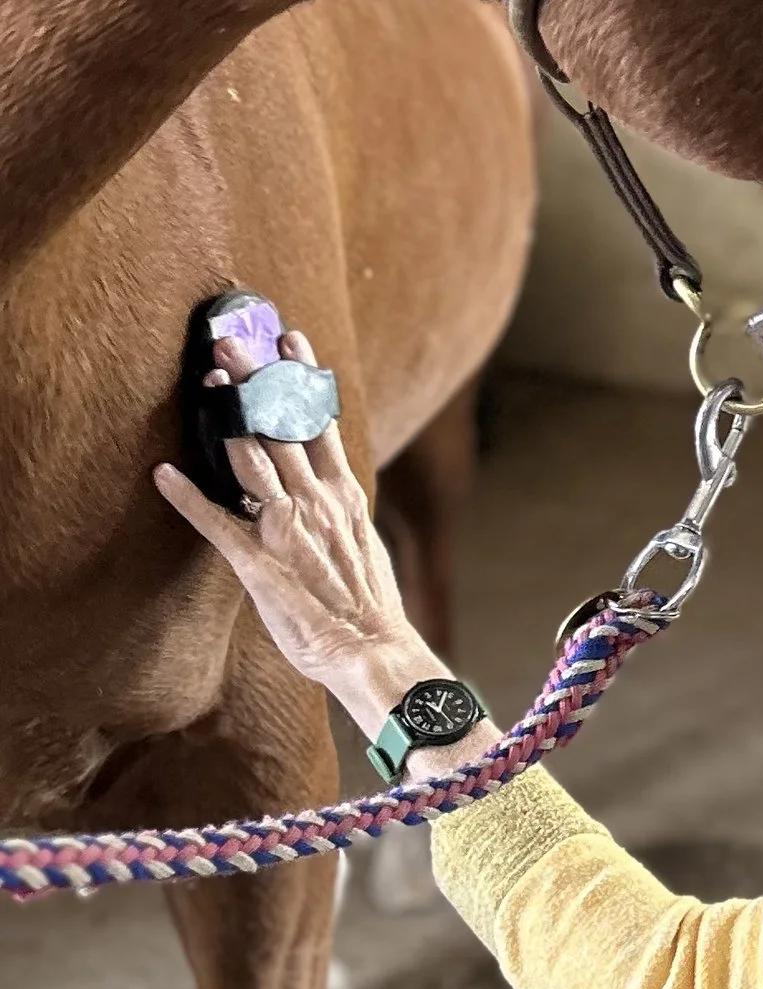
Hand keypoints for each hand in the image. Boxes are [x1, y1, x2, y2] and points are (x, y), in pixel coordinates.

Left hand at [154, 329, 482, 760]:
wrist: (373, 650)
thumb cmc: (366, 607)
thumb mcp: (362, 544)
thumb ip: (338, 511)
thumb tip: (323, 489)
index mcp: (344, 496)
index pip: (321, 423)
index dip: (304, 380)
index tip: (292, 342)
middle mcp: (317, 502)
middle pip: (284, 428)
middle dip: (258, 380)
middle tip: (233, 338)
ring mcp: (288, 530)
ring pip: (255, 460)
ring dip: (230, 418)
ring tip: (208, 379)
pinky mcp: (261, 563)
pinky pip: (218, 523)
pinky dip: (189, 497)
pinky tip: (163, 473)